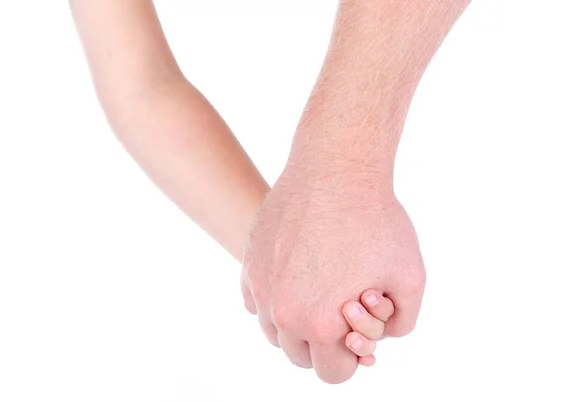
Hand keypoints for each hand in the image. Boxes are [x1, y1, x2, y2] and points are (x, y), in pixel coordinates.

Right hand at [241, 164, 425, 383]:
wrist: (336, 169)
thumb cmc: (376, 221)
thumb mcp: (410, 278)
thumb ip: (402, 323)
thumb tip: (381, 337)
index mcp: (319, 324)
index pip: (331, 374)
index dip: (351, 360)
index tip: (357, 337)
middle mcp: (281, 311)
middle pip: (299, 357)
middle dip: (323, 345)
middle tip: (341, 313)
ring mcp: (260, 286)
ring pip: (274, 332)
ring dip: (297, 325)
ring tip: (320, 294)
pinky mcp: (250, 263)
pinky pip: (256, 302)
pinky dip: (275, 300)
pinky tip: (297, 277)